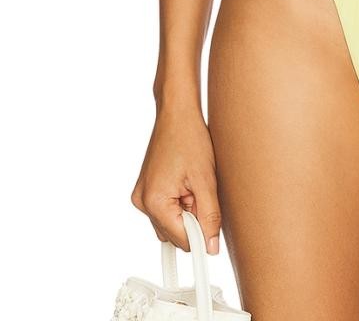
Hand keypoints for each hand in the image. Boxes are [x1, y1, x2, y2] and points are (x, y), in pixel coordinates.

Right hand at [131, 102, 221, 255]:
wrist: (177, 113)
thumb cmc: (189, 138)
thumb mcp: (206, 180)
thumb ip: (210, 216)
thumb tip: (211, 248)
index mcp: (154, 202)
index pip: (181, 240)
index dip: (201, 236)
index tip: (214, 235)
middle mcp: (142, 202)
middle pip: (174, 234)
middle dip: (193, 220)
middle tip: (203, 193)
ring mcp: (142, 196)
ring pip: (170, 223)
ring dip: (186, 212)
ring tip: (194, 185)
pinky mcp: (146, 189)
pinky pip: (165, 210)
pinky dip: (179, 203)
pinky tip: (186, 182)